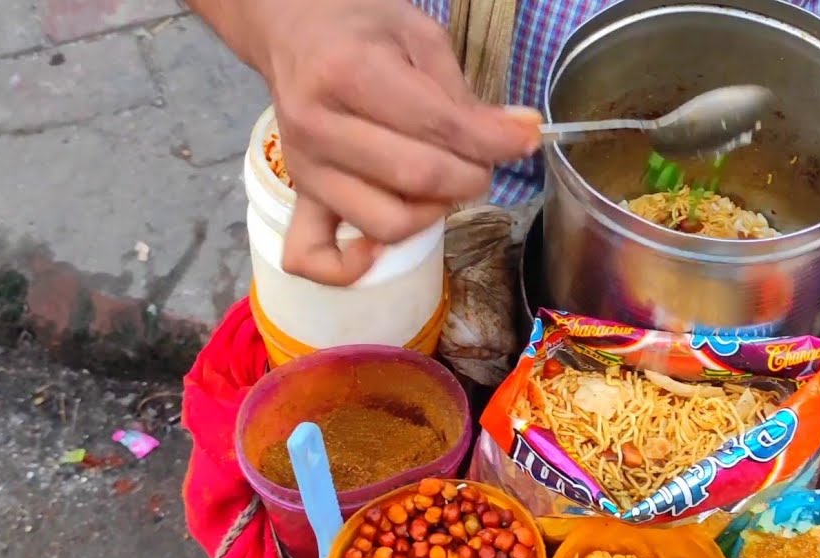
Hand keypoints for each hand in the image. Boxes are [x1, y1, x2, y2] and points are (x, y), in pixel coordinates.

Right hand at [248, 0, 540, 284]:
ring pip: (387, 223)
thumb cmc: (361, 29)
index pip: (439, 126)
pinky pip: (312, 256)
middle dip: (471, 176)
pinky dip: (349, 268)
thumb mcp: (419, 36)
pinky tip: (378, 248)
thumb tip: (521, 134)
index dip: (495, 142)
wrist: (294, 30)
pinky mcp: (299, 197)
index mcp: (349, 73)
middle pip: (418, 180)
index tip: (525, 140)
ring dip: (433, 214)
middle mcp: (320, 126)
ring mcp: (305, 169)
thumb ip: (466, 94)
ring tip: (441, 185)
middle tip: (482, 160)